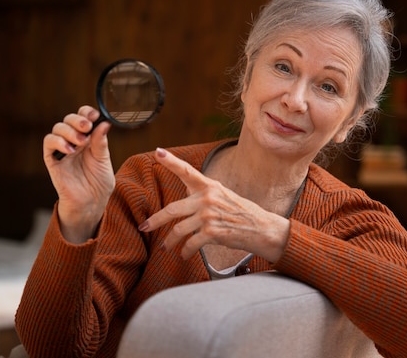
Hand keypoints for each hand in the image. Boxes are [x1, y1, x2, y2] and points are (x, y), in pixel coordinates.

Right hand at [43, 105, 114, 242]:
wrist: (91, 203)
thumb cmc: (99, 182)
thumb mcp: (104, 160)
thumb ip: (101, 142)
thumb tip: (104, 123)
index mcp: (88, 138)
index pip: (83, 117)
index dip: (86, 112)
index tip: (94, 114)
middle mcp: (74, 141)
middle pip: (68, 120)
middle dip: (77, 120)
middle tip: (87, 127)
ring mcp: (62, 150)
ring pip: (57, 129)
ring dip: (69, 131)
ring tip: (81, 142)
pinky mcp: (52, 161)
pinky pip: (48, 144)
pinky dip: (57, 142)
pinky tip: (70, 149)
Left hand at [139, 148, 289, 261]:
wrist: (262, 229)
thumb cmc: (241, 214)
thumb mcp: (223, 197)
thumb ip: (203, 196)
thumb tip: (182, 203)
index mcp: (210, 186)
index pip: (187, 171)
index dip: (171, 161)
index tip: (158, 152)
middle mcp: (208, 198)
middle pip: (172, 209)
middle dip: (155, 221)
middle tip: (144, 227)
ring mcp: (209, 216)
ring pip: (178, 230)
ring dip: (170, 241)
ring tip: (166, 247)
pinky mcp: (212, 232)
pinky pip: (190, 244)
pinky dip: (185, 252)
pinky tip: (184, 255)